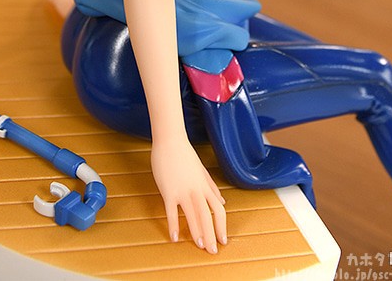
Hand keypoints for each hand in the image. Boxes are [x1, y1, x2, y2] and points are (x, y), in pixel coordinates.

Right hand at [151, 136, 226, 252]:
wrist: (170, 140)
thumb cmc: (184, 154)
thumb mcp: (201, 170)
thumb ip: (212, 187)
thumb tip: (222, 201)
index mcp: (204, 186)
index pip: (218, 210)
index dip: (222, 226)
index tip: (223, 240)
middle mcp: (196, 190)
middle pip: (207, 216)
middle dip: (211, 236)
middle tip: (212, 251)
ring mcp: (182, 191)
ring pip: (193, 216)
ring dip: (197, 232)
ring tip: (199, 246)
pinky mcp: (169, 191)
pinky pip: (172, 212)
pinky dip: (174, 225)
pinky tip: (174, 237)